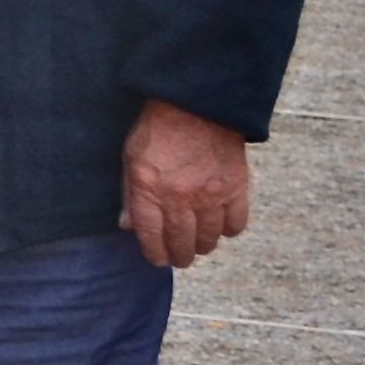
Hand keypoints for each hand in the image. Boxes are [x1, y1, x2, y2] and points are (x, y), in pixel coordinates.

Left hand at [121, 100, 253, 268]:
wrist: (198, 105)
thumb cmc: (159, 129)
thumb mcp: (132, 158)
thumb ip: (130, 194)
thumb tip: (128, 226)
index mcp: (149, 190)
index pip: (151, 236)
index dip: (155, 253)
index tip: (158, 259)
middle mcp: (180, 198)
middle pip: (181, 242)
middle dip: (180, 256)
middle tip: (181, 258)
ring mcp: (210, 195)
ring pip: (209, 238)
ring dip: (203, 245)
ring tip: (199, 244)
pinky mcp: (236, 188)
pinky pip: (236, 223)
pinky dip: (228, 229)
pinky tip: (221, 226)